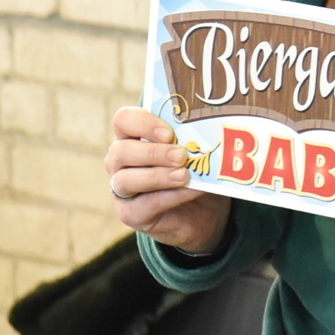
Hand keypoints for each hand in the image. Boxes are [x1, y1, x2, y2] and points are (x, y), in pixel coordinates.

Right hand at [107, 106, 231, 253]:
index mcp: (132, 137)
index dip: (142, 123)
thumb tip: (214, 126)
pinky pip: (144, 204)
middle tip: (181, 155)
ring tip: (184, 175)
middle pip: (121, 151)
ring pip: (125, 180)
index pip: (124, 120)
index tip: (169, 133)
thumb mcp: (196, 150)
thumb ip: (195, 137)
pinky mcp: (130, 214)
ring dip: (158, 176)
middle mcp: (120, 162)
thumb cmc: (195, 171)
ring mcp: (121, 189)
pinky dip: (170, 196)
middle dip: (153, 152)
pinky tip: (190, 190)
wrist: (203, 211)